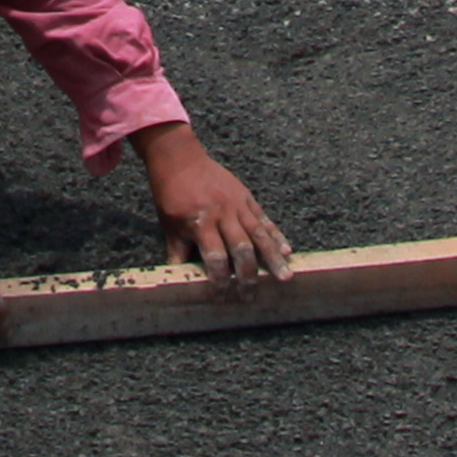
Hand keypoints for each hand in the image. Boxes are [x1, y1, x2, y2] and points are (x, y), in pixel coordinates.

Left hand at [135, 122, 291, 286]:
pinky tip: (287, 250)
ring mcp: (236, 205)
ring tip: (285, 277)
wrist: (179, 158)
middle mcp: (222, 214)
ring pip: (259, 234)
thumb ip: (178, 253)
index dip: (220, 281)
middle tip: (252, 296)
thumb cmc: (171, 194)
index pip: (215, 258)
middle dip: (249, 275)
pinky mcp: (245, 197)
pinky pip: (263, 219)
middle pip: (241, 248)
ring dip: (273, 258)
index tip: (223, 298)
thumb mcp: (169, 225)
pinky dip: (276, 235)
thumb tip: (178, 280)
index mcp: (200, 223)